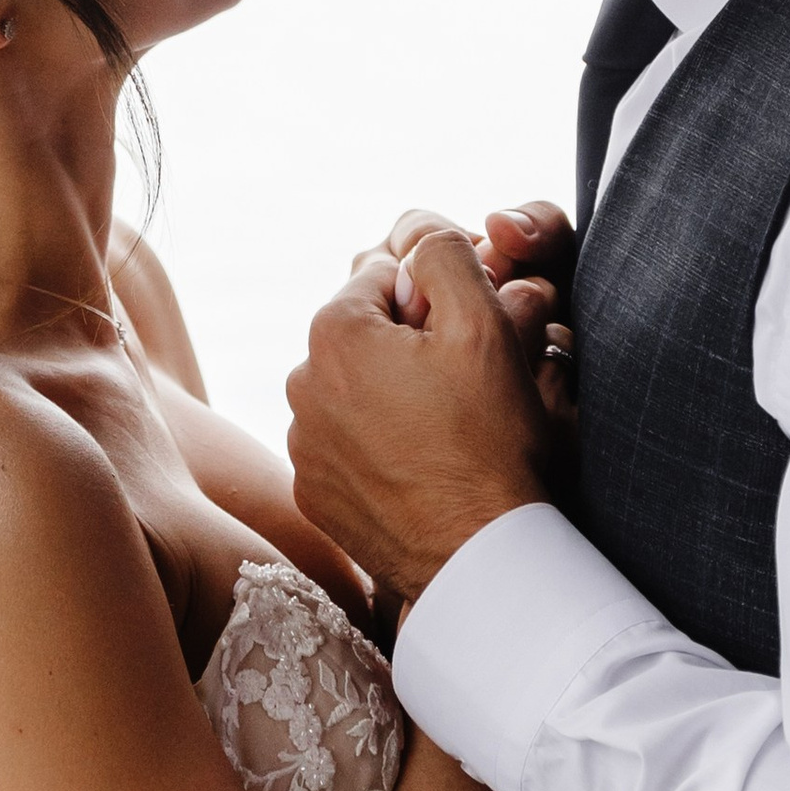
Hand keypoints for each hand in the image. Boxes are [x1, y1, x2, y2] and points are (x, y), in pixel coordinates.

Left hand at [287, 229, 563, 605]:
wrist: (478, 558)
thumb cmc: (487, 443)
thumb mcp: (482, 326)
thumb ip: (445, 254)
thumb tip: (416, 233)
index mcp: (333, 331)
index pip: (387, 275)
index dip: (437, 297)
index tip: (468, 337)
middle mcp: (301, 383)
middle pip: (367, 333)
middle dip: (411, 344)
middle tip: (466, 386)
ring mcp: (303, 444)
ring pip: (356, 388)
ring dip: (394, 393)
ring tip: (446, 430)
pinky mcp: (314, 493)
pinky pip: (346, 444)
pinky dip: (379, 444)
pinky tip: (422, 466)